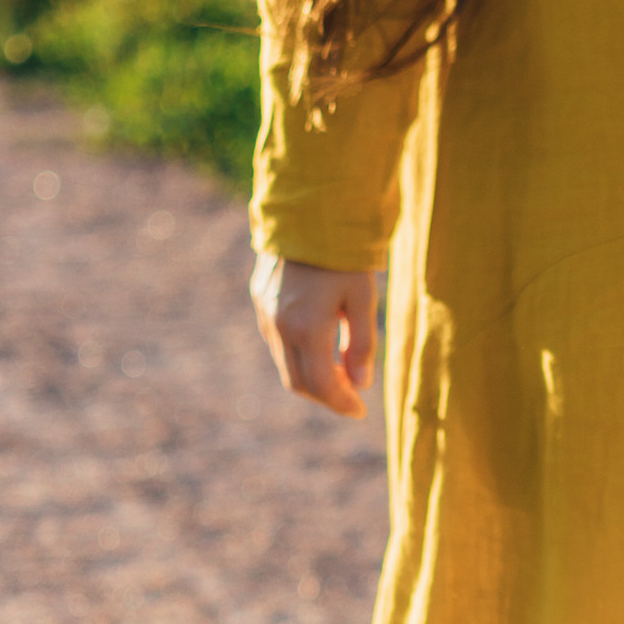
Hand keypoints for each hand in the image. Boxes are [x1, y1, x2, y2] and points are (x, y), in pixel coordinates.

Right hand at [251, 252, 377, 417]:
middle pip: (299, 383)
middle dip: (326, 395)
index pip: (323, 385)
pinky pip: (277, 342)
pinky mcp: (260, 301)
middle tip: (351, 394)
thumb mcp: (363, 298)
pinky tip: (321, 344)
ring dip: (312, 376)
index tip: (360, 411)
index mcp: (307, 328)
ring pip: (285, 365)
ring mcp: (265, 314)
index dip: (342, 404)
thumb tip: (360, 384)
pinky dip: (299, 355)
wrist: (306, 212)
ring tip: (340, 369)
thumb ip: (361, 343)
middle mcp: (280, 326)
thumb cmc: (343, 254)